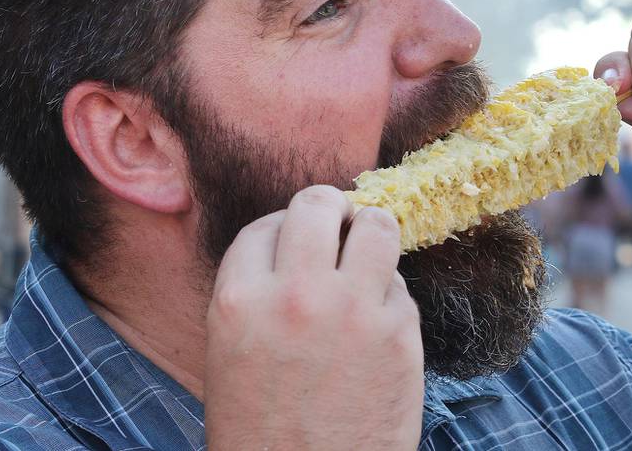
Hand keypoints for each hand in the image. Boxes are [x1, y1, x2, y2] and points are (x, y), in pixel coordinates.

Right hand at [204, 185, 423, 450]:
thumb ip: (259, 289)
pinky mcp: (398, 335)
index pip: (267, 224)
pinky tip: (378, 317)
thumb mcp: (231, 351)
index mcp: (239, 300)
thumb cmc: (262, 427)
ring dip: (373, 230)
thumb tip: (299, 237)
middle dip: (331, 208)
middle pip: (318, 204)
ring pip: (377, 224)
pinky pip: (400, 283)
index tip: (298, 235)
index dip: (284, 225)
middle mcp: (295, 296)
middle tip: (340, 221)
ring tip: (369, 246)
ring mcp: (351, 312)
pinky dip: (390, 292)